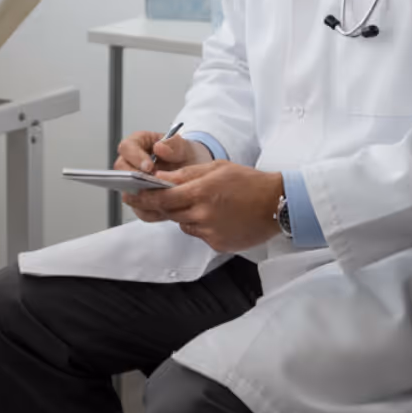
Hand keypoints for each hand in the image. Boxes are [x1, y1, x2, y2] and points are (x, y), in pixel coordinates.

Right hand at [115, 130, 211, 221]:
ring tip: (162, 197)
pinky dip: (153, 211)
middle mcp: (131, 164)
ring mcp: (134, 185)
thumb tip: (159, 147)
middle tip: (153, 184)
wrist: (193, 175)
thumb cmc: (184, 156)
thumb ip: (174, 145)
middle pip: (121, 171)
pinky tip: (166, 209)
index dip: (135, 157)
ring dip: (144, 197)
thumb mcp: (184, 147)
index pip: (126, 147)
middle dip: (136, 179)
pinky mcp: (141, 202)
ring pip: (129, 194)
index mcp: (137, 144)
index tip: (148, 167)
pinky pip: (141, 210)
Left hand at [128, 162, 283, 252]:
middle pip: (170, 212)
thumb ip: (187, 174)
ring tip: (200, 203)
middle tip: (159, 197)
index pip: (164, 197)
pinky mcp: (219, 244)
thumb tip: (162, 178)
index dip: (146, 196)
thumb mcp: (216, 168)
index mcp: (202, 191)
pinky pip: (199, 234)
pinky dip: (200, 225)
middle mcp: (204, 214)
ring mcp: (211, 231)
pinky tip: (215, 215)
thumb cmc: (248, 182)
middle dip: (163, 204)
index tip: (134, 194)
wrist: (276, 205)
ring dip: (183, 214)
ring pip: (183, 224)